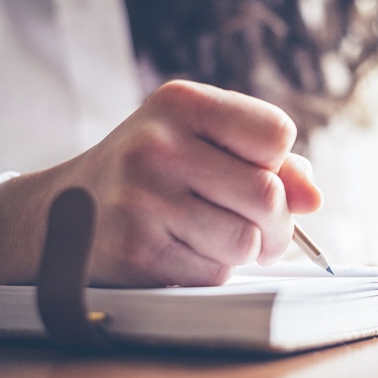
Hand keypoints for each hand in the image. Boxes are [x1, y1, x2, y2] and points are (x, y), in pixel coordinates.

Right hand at [0, 80, 322, 286]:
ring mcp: (142, 199)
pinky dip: (211, 271)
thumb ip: (267, 161)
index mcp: (181, 103)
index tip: (256, 172)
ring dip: (245, 250)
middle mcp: (157, 145)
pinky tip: (182, 252)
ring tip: (218, 236)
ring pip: (246, 241)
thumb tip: (314, 197)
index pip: (276, 133)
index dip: (277, 162)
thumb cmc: (150, 173)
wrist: (64, 212)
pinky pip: (213, 274)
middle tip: (260, 226)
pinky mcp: (136, 251)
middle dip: (277, 221)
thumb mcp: (200, 142)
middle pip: (268, 194)